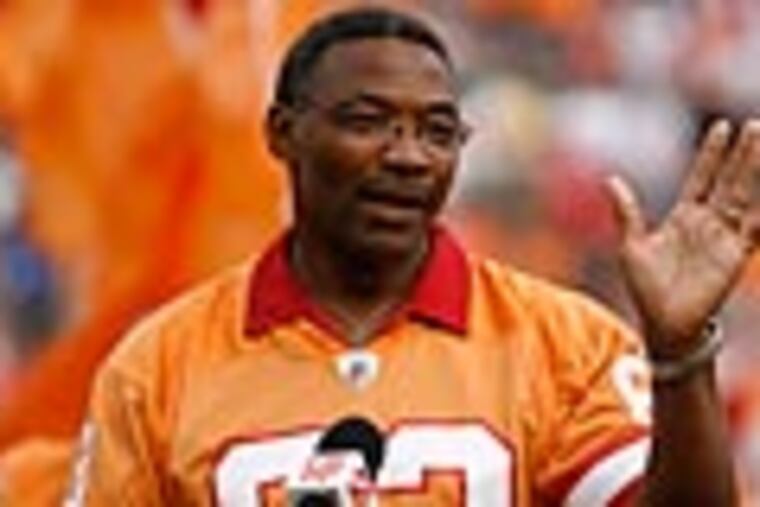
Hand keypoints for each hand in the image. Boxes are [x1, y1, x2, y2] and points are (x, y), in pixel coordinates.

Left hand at [608, 120, 759, 357]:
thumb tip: (610, 178)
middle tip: (754, 124)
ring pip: (744, 196)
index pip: (701, 178)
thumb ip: (626, 212)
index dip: (711, 154)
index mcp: (682, 217)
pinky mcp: (735, 256)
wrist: (663, 322)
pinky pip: (754, 228)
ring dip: (754, 171)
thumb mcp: (631, 245)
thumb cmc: (645, 287)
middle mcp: (706, 223)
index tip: (721, 127)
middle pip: (728, 180)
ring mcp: (723, 237)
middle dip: (741, 154)